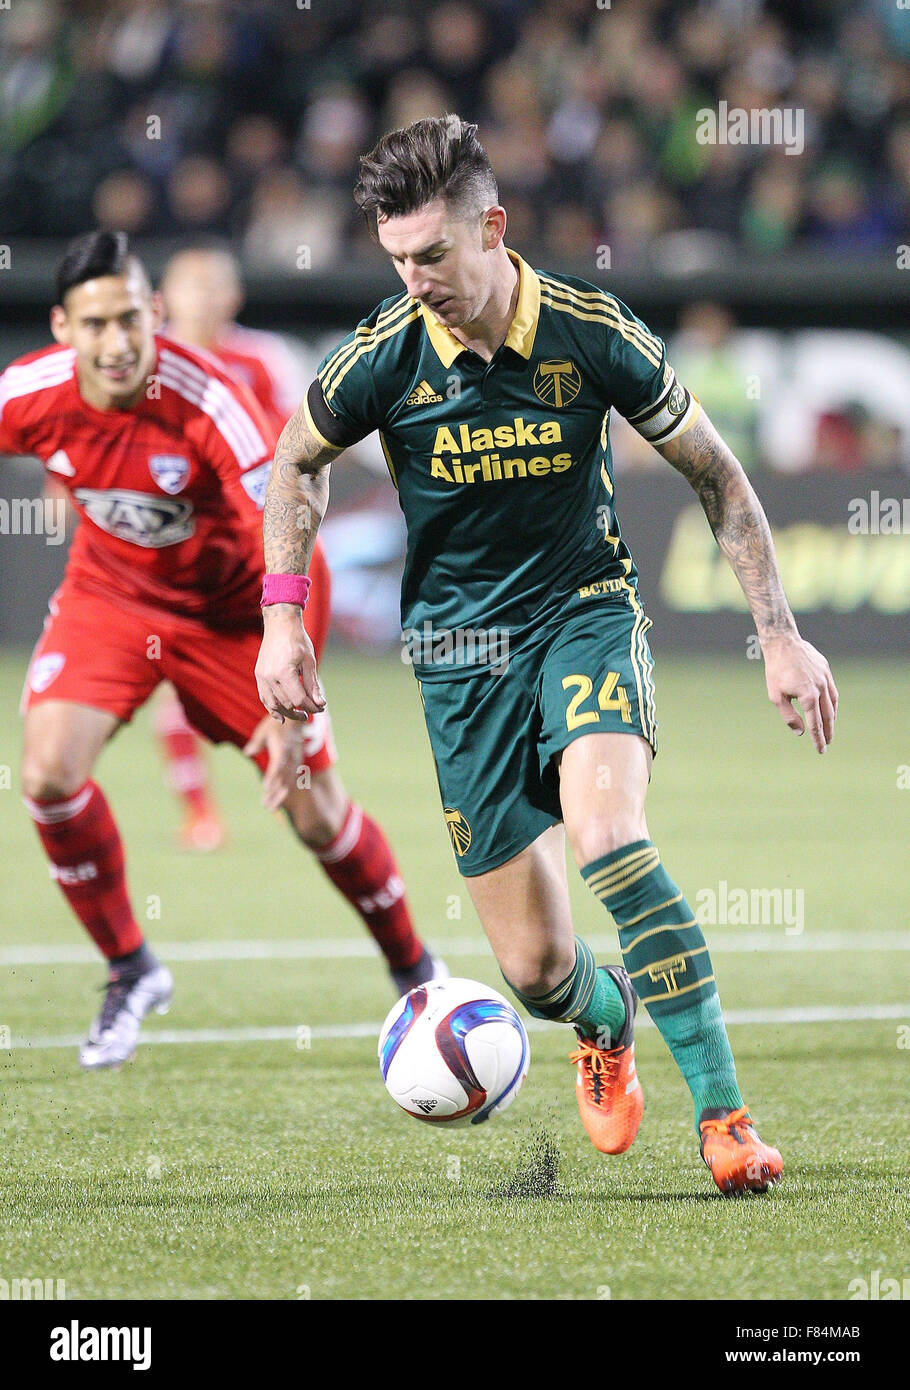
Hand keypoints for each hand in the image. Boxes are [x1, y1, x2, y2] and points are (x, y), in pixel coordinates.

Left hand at [243, 714, 304, 810]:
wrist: (295, 720)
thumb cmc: (277, 724)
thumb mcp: (264, 730)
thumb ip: (257, 743)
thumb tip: (248, 752)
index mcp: (282, 749)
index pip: (276, 766)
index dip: (272, 777)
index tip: (266, 788)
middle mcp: (290, 758)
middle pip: (284, 779)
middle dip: (275, 794)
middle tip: (266, 807)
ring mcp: (295, 762)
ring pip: (288, 782)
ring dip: (279, 796)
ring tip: (270, 808)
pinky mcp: (296, 764)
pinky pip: (291, 780)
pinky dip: (284, 791)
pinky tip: (277, 798)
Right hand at [255, 604, 325, 722]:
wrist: (280, 624)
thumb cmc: (298, 640)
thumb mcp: (309, 662)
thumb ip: (313, 684)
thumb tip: (320, 704)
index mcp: (284, 672)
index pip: (298, 699)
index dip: (311, 706)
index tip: (321, 707)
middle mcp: (270, 677)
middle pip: (287, 703)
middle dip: (302, 709)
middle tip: (315, 709)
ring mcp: (262, 677)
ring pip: (274, 704)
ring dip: (287, 713)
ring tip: (301, 716)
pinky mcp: (259, 675)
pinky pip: (264, 697)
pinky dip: (272, 708)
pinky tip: (281, 717)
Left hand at [761, 633, 837, 753]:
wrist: (782, 643)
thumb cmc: (776, 670)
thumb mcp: (776, 696)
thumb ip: (789, 716)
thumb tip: (800, 732)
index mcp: (808, 696)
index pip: (815, 724)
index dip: (818, 739)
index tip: (820, 750)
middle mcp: (820, 688)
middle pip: (828, 716)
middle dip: (828, 732)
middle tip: (827, 743)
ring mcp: (825, 678)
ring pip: (833, 703)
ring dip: (832, 718)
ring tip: (830, 729)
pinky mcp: (826, 670)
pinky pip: (832, 690)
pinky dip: (832, 702)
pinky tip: (830, 708)